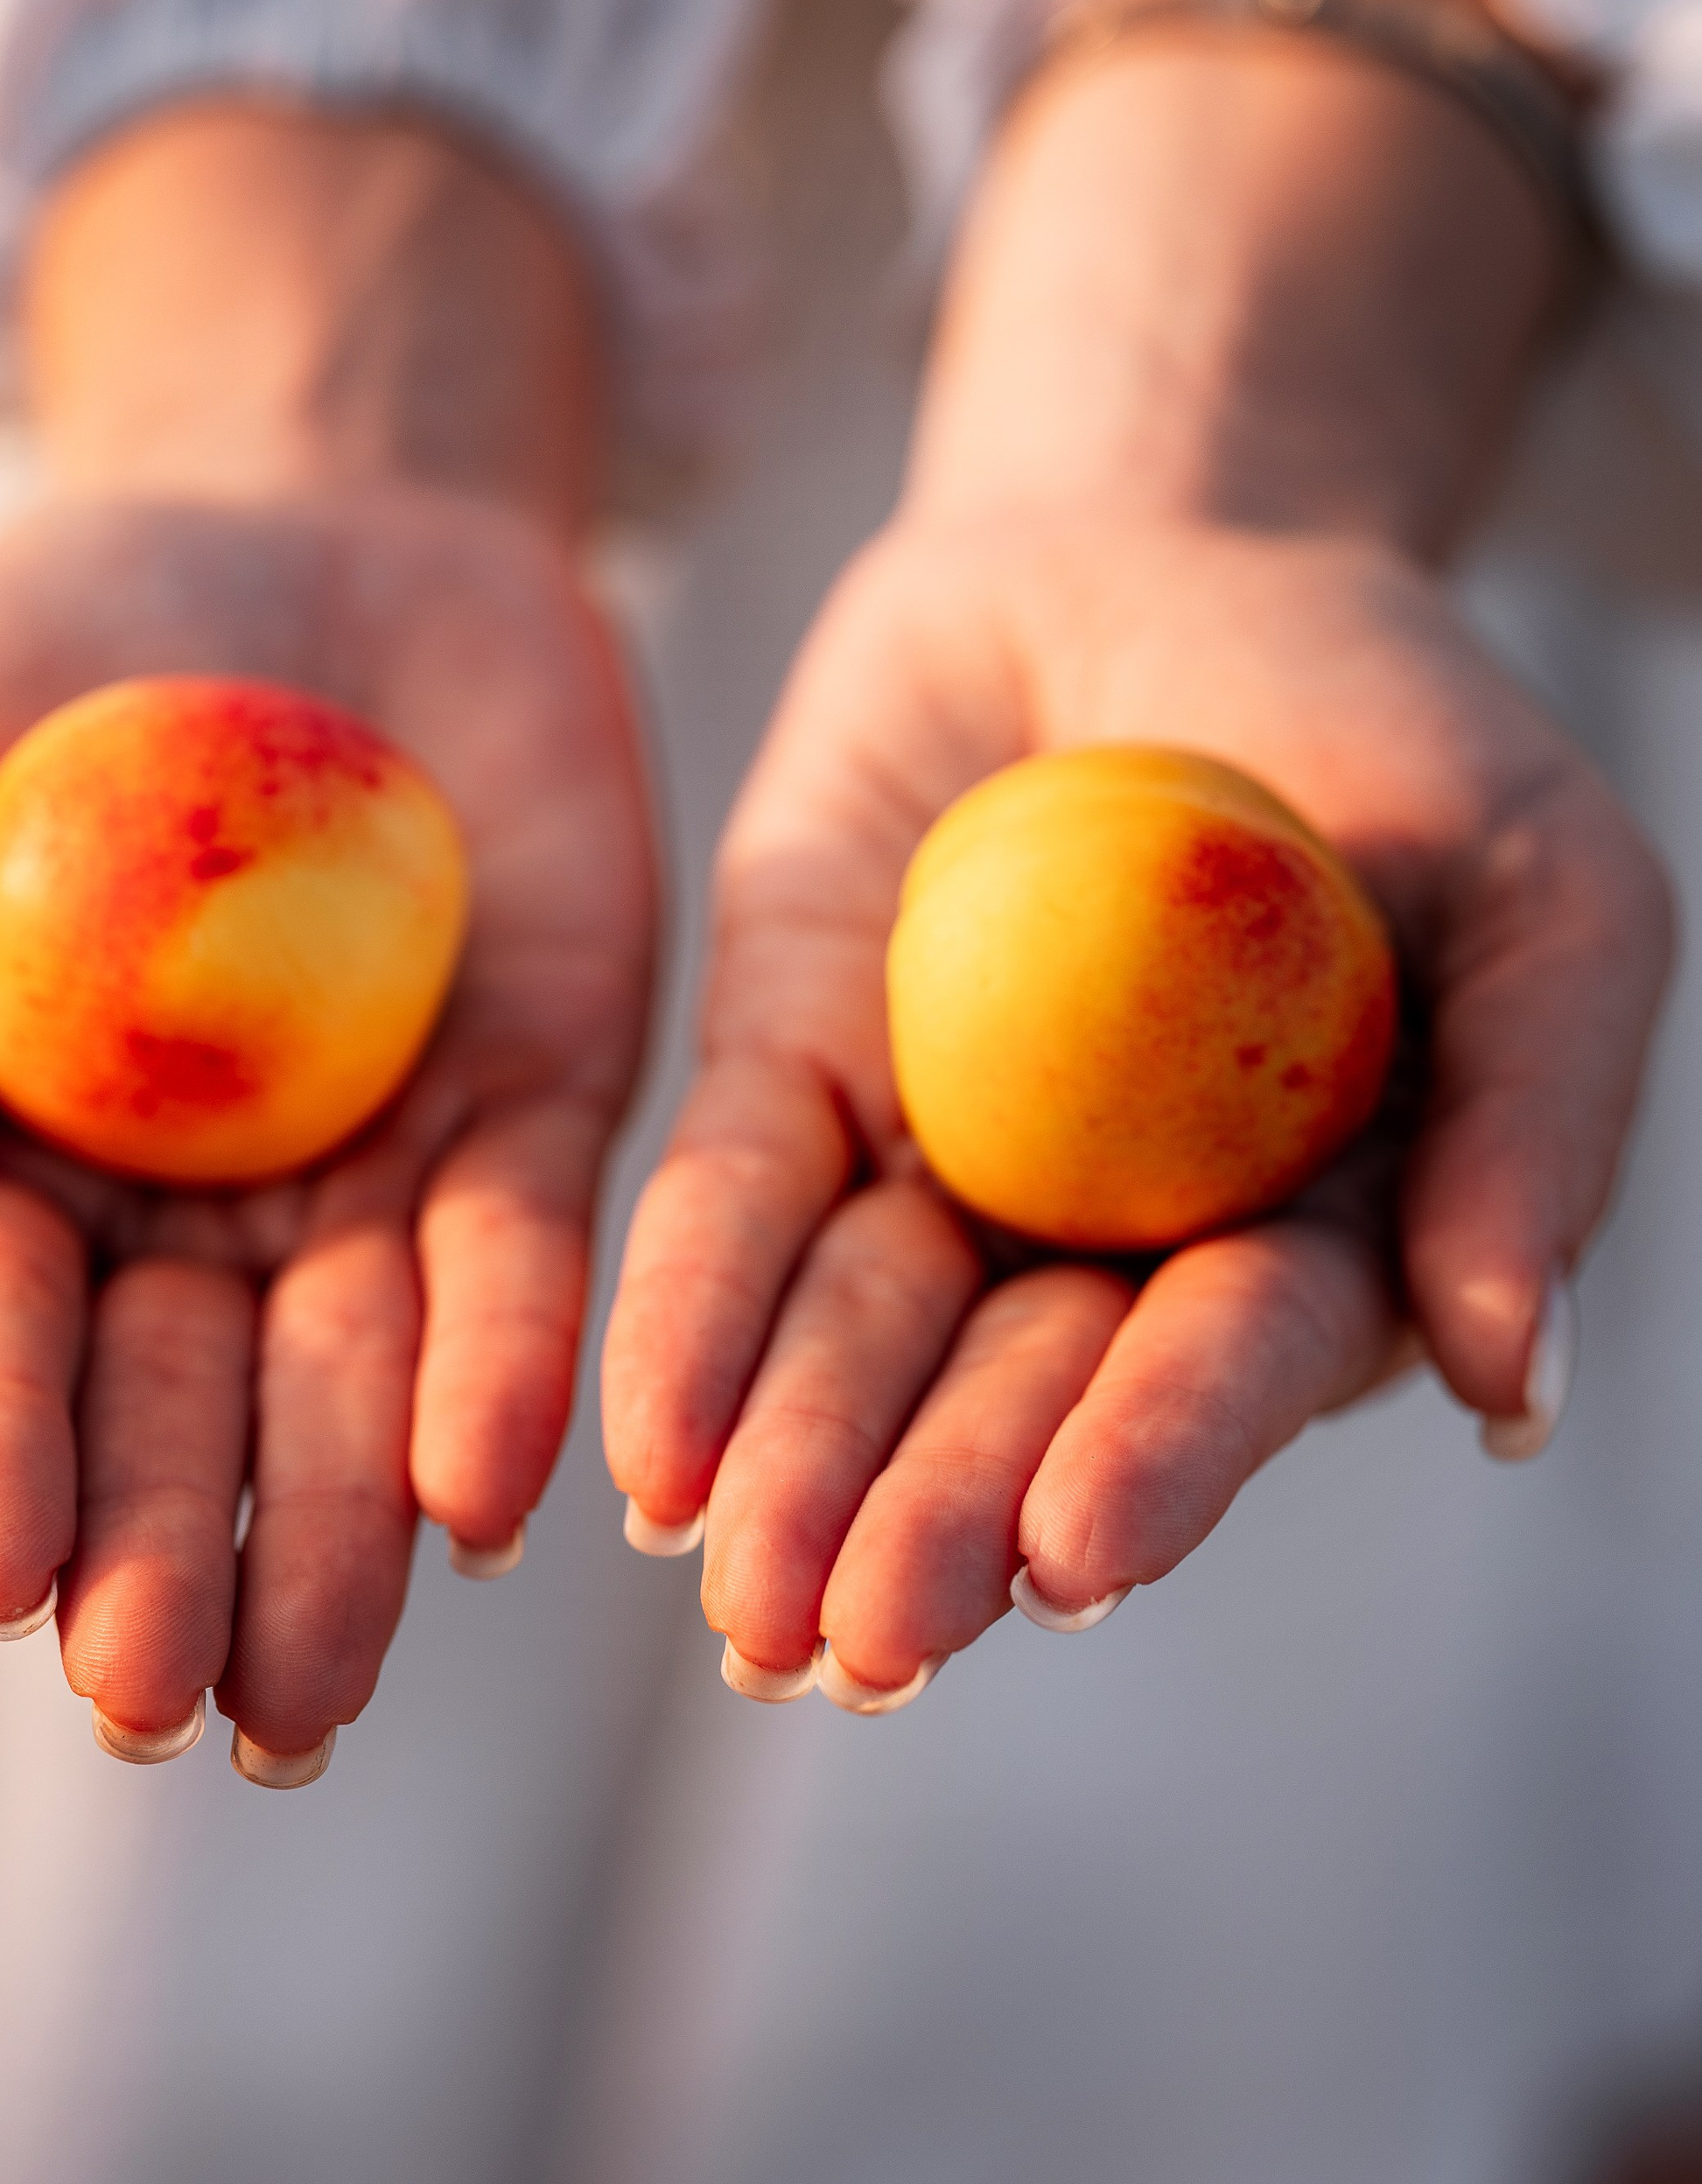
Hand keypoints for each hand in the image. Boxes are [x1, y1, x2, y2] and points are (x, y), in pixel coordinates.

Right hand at [0, 484, 653, 1770]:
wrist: (314, 514)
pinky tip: (492, 1493)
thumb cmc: (49, 646)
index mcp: (8, 1162)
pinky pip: (525, 1253)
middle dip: (163, 1556)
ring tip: (318, 1687)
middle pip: (171, 1414)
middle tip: (163, 1696)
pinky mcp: (540, 1103)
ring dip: (334, 1538)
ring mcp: (375, 1171)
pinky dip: (507, 1368)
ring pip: (354, 1388)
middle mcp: (196, 1215)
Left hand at [602, 509, 1671, 1697]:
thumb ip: (1538, 1112)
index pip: (1230, 1363)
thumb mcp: (1537, 878)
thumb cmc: (1386, 720)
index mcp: (1306, 1231)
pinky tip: (645, 1443)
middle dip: (939, 1515)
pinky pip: (731, 1204)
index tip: (1077, 1552)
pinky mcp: (792, 1067)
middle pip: (1020, 1398)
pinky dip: (685, 1314)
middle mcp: (1112, 1244)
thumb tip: (1513, 1377)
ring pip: (859, 1337)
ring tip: (737, 1593)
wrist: (1159, 542)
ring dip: (798, 1463)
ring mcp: (943, 1164)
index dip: (1159, 1455)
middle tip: (861, 1641)